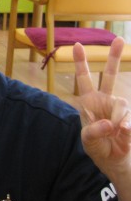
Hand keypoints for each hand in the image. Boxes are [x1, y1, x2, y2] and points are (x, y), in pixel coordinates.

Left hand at [74, 37, 130, 180]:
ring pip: (121, 104)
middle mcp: (104, 100)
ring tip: (113, 132)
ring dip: (117, 118)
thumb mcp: (88, 140)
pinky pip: (129, 119)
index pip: (84, 79)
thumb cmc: (97, 147)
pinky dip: (125, 128)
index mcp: (88, 102)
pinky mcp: (130, 118)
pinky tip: (121, 134)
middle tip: (119, 39)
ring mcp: (119, 108)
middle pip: (110, 75)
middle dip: (114, 57)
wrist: (115, 161)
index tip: (76, 45)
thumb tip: (110, 124)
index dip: (81, 62)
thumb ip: (94, 131)